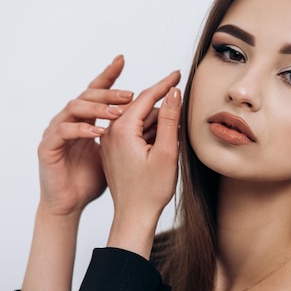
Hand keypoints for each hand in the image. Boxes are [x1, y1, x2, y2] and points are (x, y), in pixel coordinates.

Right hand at [36, 55, 133, 217]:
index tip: (122, 59)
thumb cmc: (92, 178)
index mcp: (85, 119)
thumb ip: (131, 133)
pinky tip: (98, 132)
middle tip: (130, 94)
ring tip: (117, 113)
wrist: (69, 203)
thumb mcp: (117, 152)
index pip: (96, 91)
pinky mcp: (48, 147)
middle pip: (86, 96)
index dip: (107, 75)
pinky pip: (63, 132)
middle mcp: (69, 120)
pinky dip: (81, 130)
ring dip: (96, 108)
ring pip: (73, 108)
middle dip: (109, 92)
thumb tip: (156, 117)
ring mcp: (56, 132)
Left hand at [100, 71, 181, 255]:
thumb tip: (173, 92)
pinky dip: (148, 134)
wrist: (133, 217)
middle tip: (180, 120)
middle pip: (141, 107)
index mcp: (121, 130)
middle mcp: (111, 132)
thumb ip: (169, 119)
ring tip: (170, 142)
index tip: (178, 73)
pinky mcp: (113, 151)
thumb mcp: (167, 152)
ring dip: (156, 124)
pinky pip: (132, 132)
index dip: (165, 84)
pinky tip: (161, 146)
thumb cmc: (150, 191)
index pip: (145, 97)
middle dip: (162, 110)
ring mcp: (110, 142)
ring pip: (138, 121)